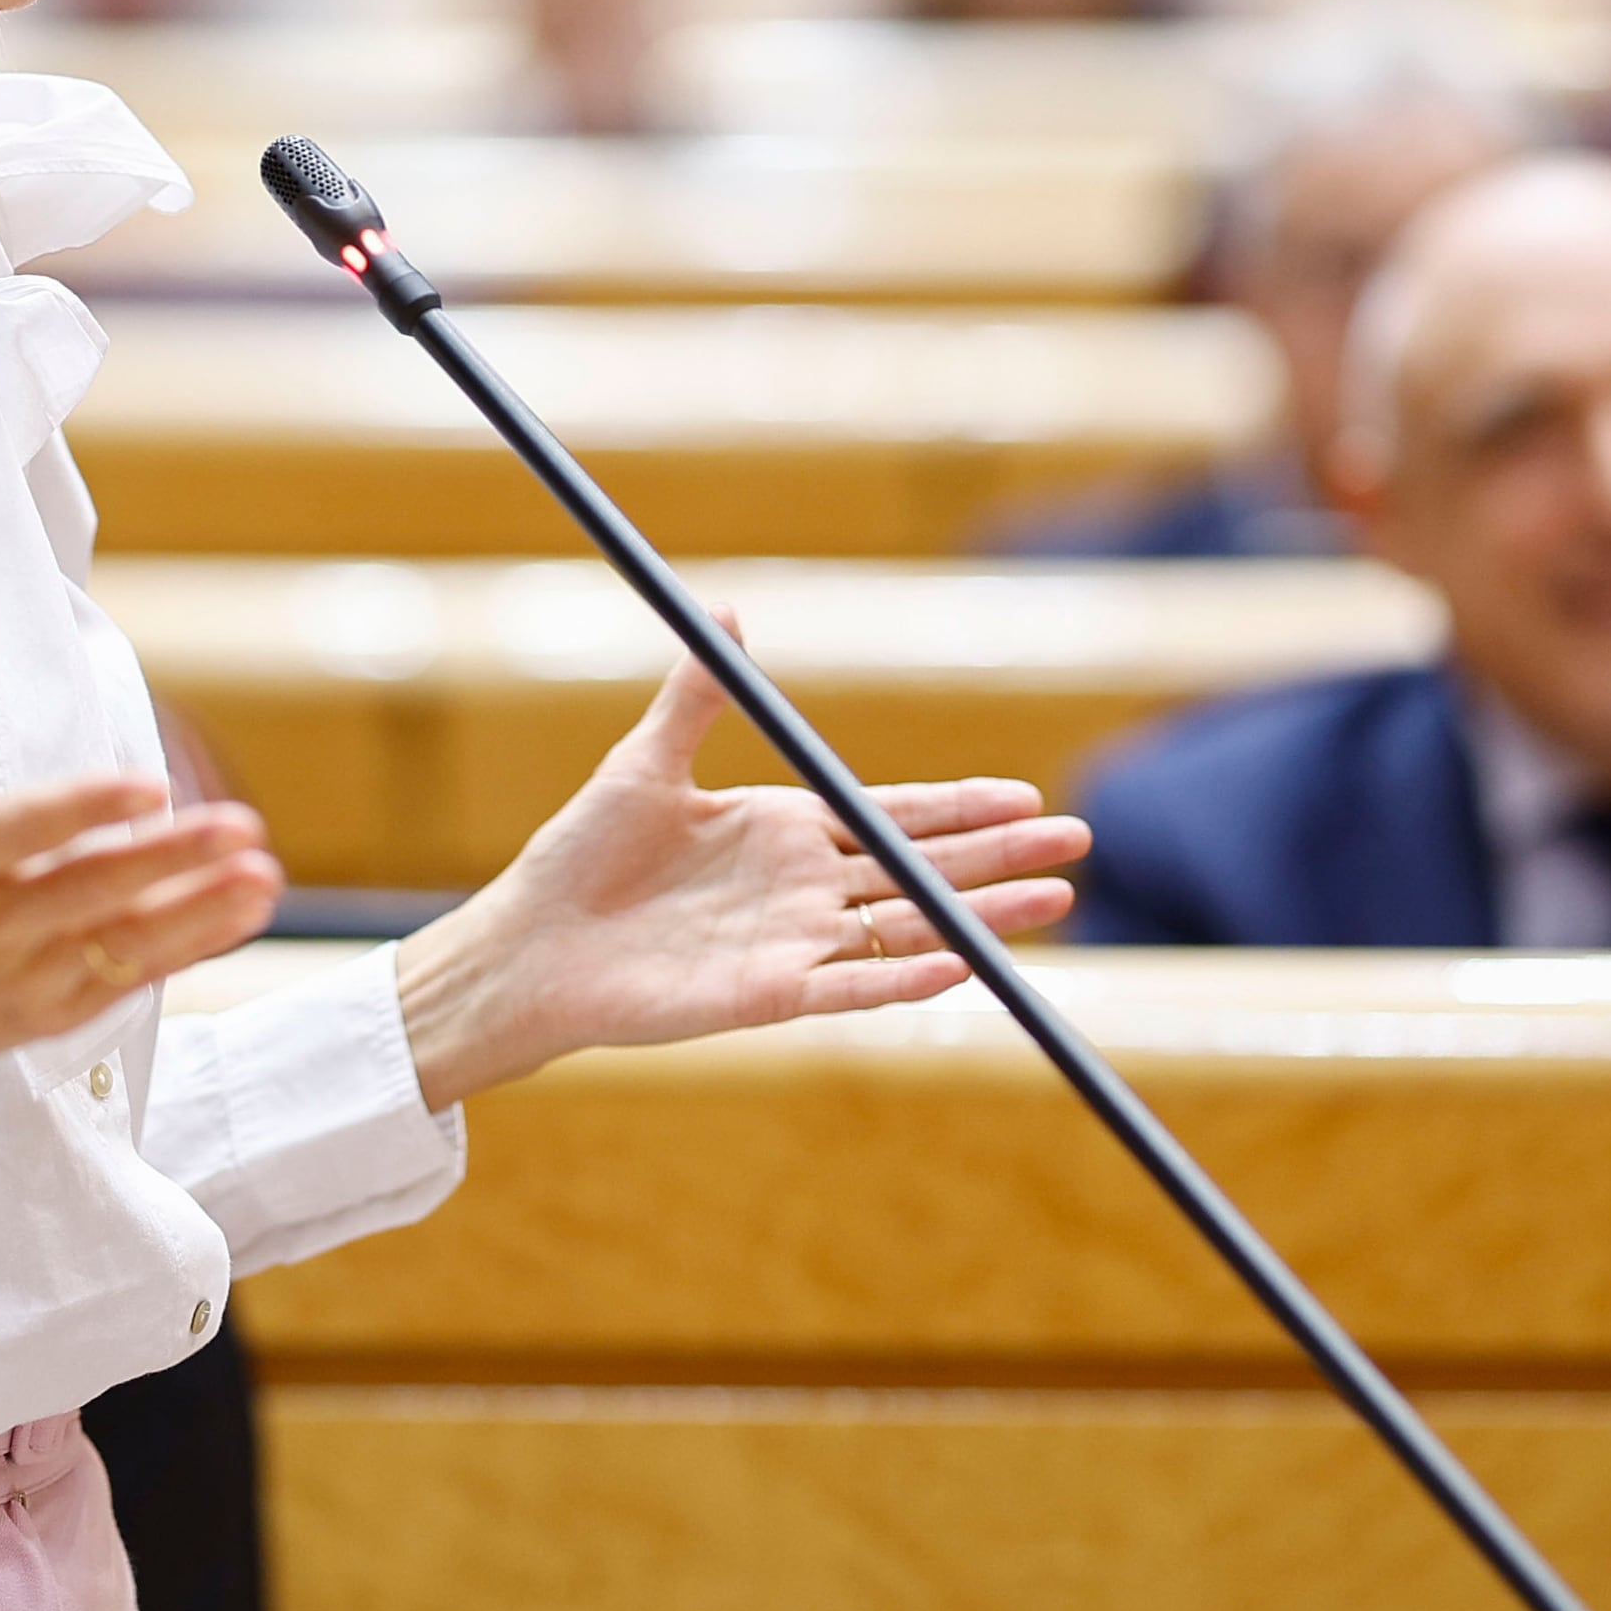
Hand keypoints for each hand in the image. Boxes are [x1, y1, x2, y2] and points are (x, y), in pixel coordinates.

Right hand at [0, 603, 284, 1208]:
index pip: (24, 830)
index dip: (88, 808)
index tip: (150, 786)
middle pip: (90, 888)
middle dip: (172, 859)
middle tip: (243, 827)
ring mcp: (12, 978)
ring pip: (119, 944)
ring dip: (198, 913)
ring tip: (261, 878)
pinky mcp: (37, 1017)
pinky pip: (121, 983)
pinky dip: (181, 952)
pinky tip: (232, 917)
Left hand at [391, 630, 1085, 1111]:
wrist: (533, 945)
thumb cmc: (579, 856)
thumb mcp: (643, 764)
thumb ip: (695, 697)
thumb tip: (724, 614)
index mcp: (782, 832)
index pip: (893, 816)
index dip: (960, 805)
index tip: (1025, 793)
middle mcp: (802, 889)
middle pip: (922, 869)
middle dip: (1000, 855)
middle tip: (1077, 841)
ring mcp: (793, 944)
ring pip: (910, 928)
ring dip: (981, 914)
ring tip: (1056, 901)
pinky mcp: (769, 996)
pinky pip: (853, 987)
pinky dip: (906, 977)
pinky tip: (963, 961)